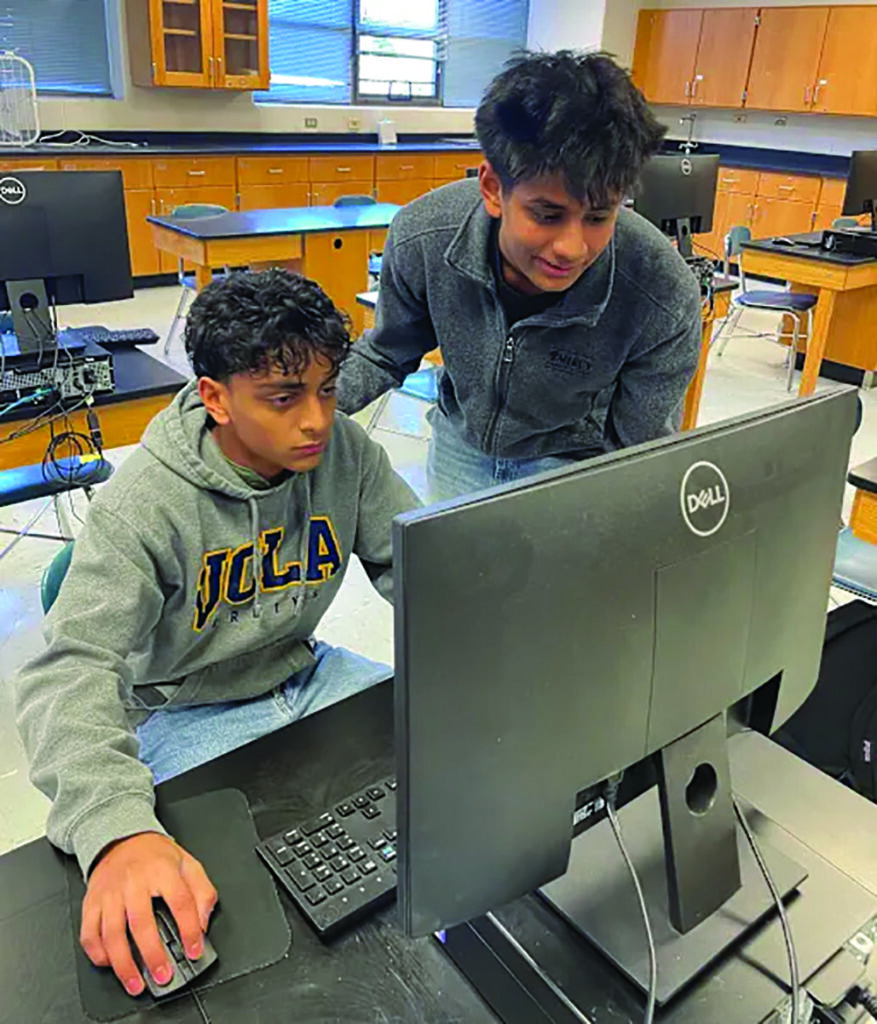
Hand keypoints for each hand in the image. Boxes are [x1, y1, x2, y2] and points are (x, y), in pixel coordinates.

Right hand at [80, 832, 217, 995]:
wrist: (122, 839)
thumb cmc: (155, 856)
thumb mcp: (188, 864)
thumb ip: (202, 891)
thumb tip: (203, 921)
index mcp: (162, 870)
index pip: (180, 902)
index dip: (189, 929)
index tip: (195, 949)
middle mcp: (133, 882)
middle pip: (142, 922)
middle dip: (153, 954)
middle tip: (163, 974)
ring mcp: (110, 893)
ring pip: (112, 933)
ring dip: (123, 963)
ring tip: (135, 982)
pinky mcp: (91, 903)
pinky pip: (89, 933)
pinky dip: (98, 954)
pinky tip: (110, 963)